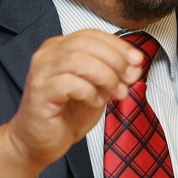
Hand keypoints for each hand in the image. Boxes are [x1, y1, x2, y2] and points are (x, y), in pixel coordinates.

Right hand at [0, 29, 144, 177]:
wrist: (39, 142)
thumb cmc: (66, 115)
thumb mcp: (99, 90)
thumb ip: (114, 75)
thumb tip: (135, 65)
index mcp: (61, 48)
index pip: (93, 34)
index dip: (119, 45)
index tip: (138, 60)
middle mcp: (48, 55)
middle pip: (87, 43)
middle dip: (115, 60)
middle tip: (129, 79)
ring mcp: (41, 72)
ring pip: (79, 61)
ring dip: (106, 76)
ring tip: (116, 93)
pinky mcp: (39, 92)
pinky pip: (69, 83)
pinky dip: (89, 92)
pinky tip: (94, 102)